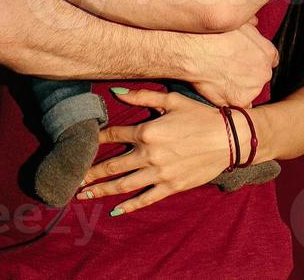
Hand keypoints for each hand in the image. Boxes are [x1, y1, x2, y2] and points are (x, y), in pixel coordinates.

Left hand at [76, 89, 234, 214]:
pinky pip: (145, 198)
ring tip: (84, 195)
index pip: (113, 134)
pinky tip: (115, 211)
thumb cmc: (201, 115)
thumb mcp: (171, 100)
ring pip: (123, 184)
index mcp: (147, 131)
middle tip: (73, 178)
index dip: (96, 139)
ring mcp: (159, 173)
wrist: (229, 138)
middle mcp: (149, 154)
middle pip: (112, 164)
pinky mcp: (171, 186)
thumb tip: (115, 92)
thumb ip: (143, 96)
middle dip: (90, 172)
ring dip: (102, 190)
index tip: (81, 143)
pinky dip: (129, 206)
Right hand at [184, 21, 277, 106]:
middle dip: (248, 74)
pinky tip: (218, 91)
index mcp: (267, 52)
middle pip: (260, 77)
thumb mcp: (238, 22)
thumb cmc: (213, 33)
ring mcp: (253, 88)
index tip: (246, 60)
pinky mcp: (239, 101)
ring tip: (220, 79)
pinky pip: (238, 106)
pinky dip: (230, 101)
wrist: (194, 51)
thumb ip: (251, 26)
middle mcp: (264, 72)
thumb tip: (255, 22)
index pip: (271, 60)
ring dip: (238, 88)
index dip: (257, 59)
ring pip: (249, 91)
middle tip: (229, 69)